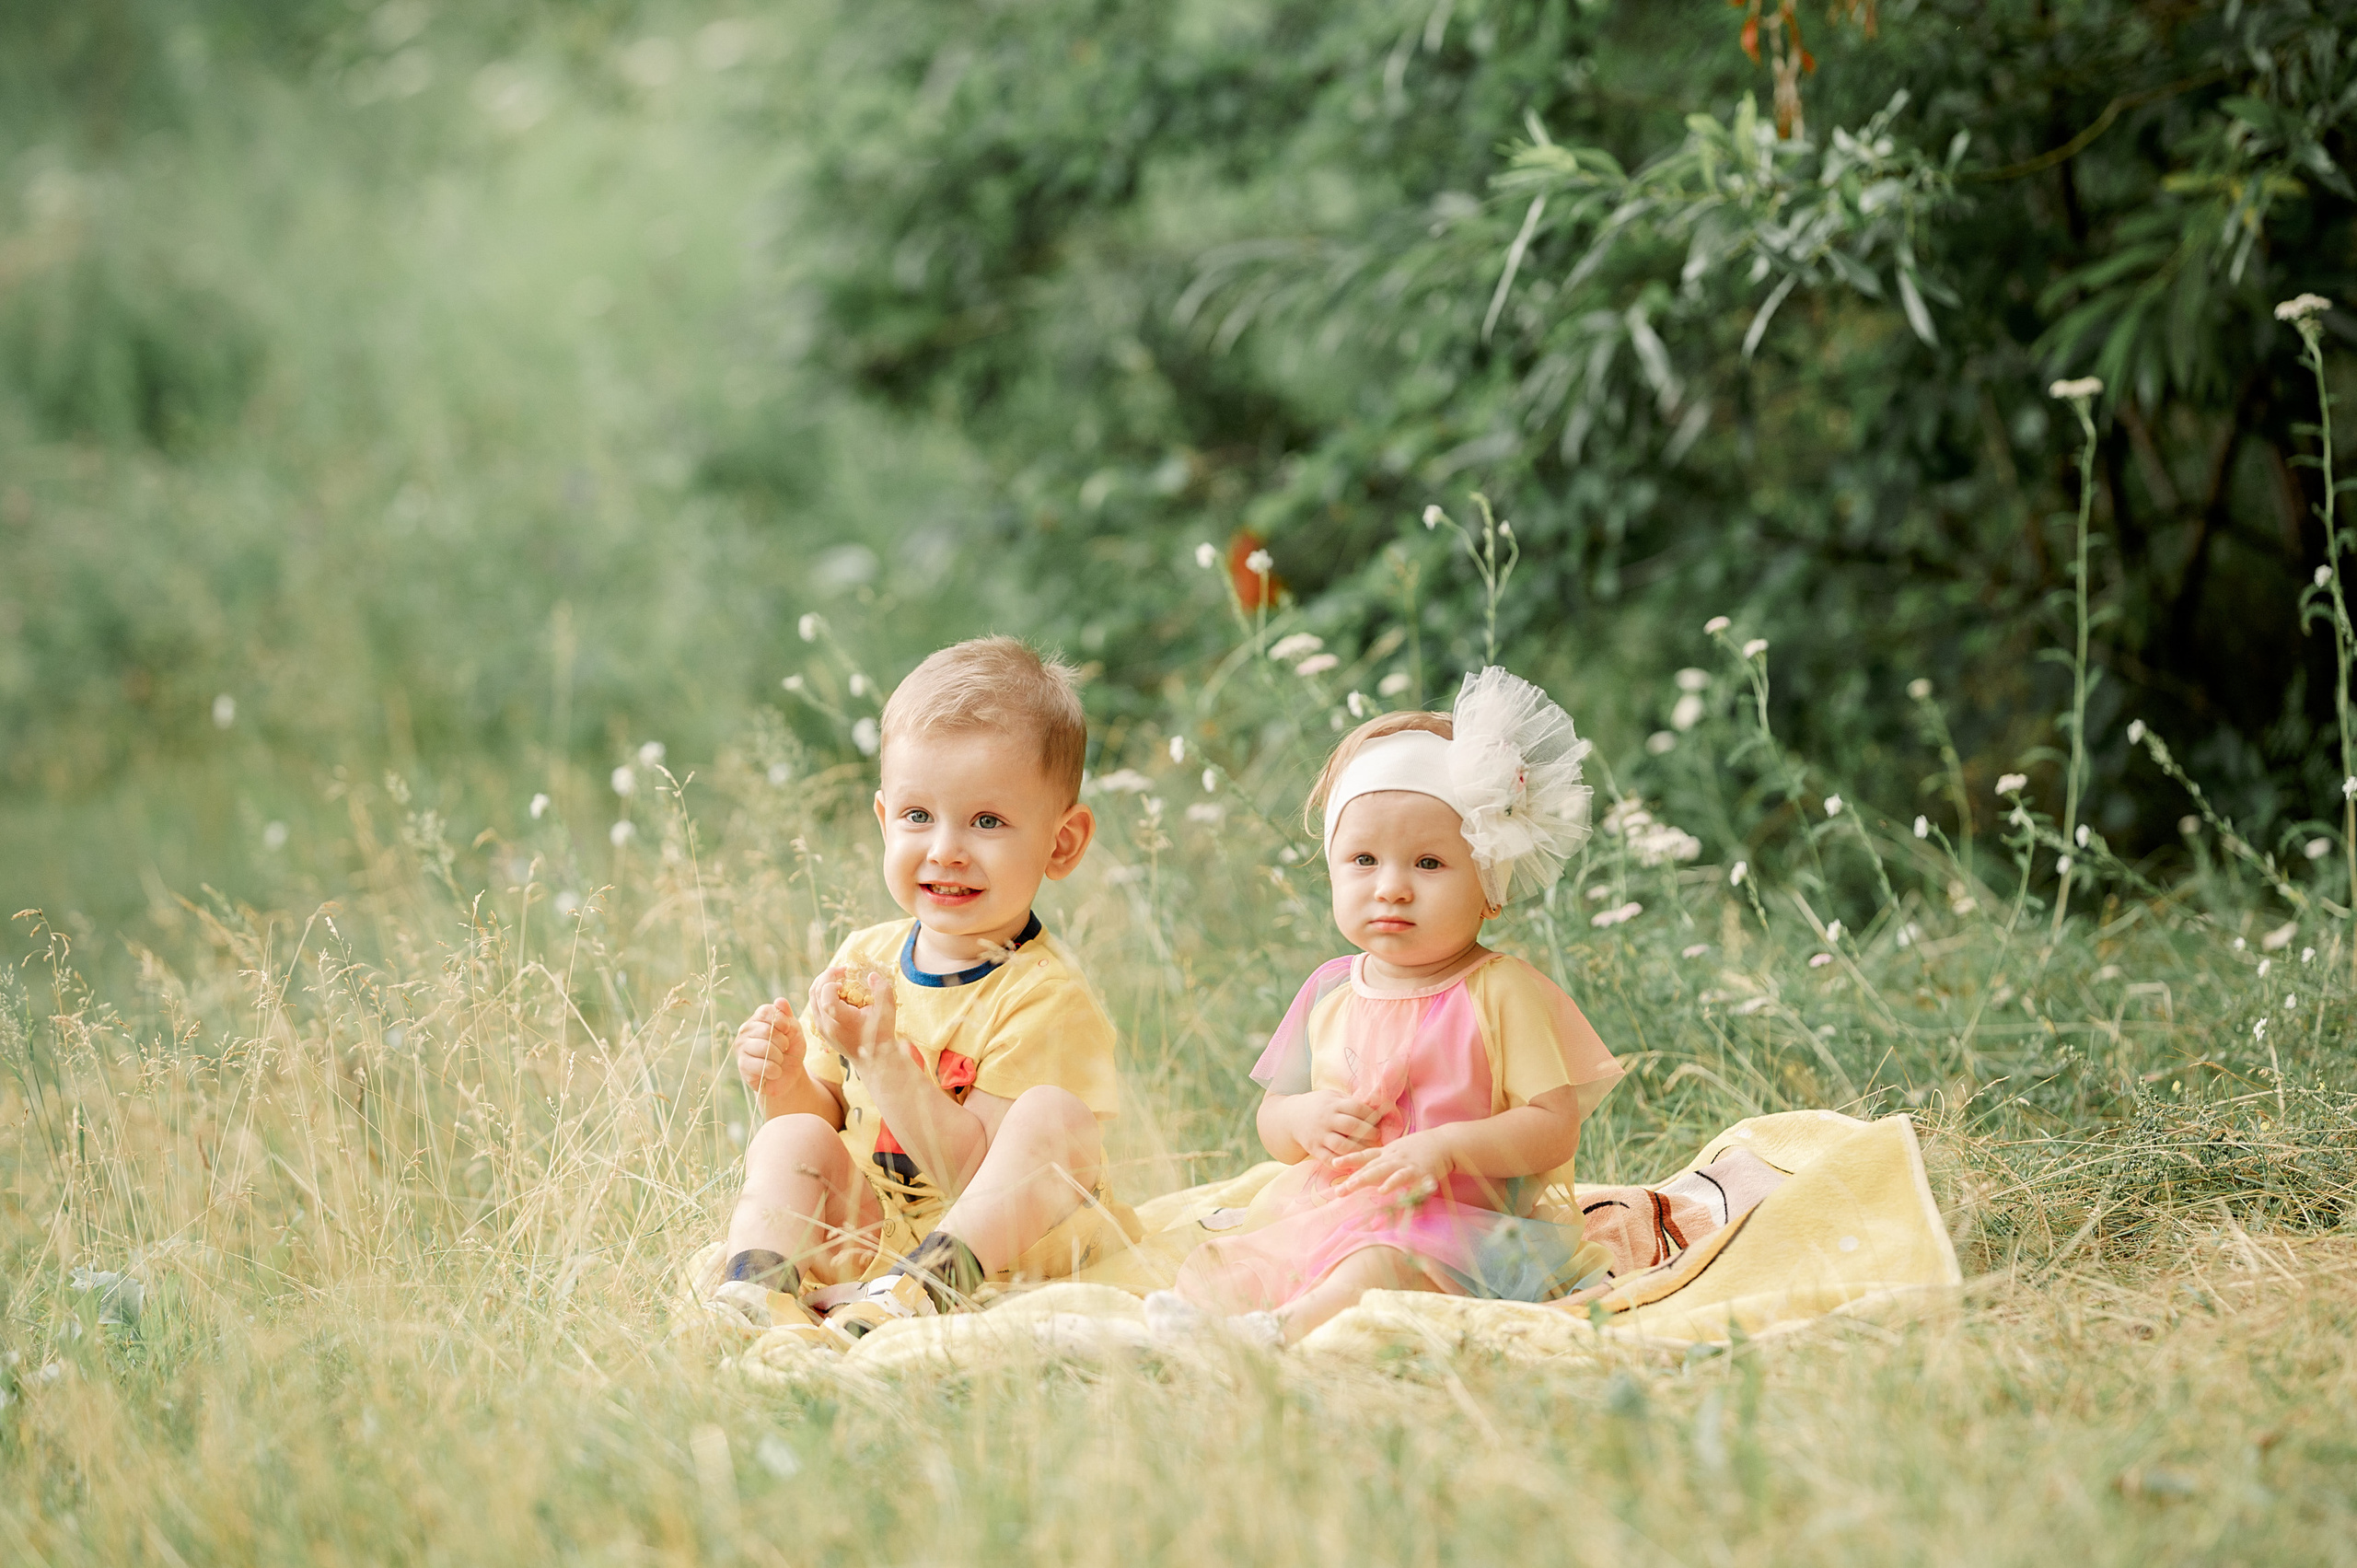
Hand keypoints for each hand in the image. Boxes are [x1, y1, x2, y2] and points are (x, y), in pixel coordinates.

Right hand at [733, 1000, 807, 1112]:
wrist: (788, 1076)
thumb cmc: (790, 1051)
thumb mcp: (794, 1031)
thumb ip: (787, 1016)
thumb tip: (780, 1001)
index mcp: (757, 1019)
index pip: (766, 1011)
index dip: (782, 1021)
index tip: (788, 1031)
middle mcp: (745, 1031)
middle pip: (766, 1030)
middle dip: (783, 1042)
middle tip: (785, 1050)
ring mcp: (742, 1048)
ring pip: (764, 1048)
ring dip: (779, 1057)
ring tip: (780, 1060)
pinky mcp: (742, 1066)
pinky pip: (763, 1065)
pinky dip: (775, 1070)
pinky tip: (775, 1072)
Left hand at [808, 966, 898, 1064]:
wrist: (873, 1060)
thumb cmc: (881, 1036)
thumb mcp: (887, 1012)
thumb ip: (882, 991)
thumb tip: (872, 975)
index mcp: (842, 1021)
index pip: (826, 996)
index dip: (831, 981)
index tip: (846, 977)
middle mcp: (827, 1025)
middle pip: (815, 993)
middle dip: (826, 976)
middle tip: (841, 970)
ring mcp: (822, 1028)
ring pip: (812, 998)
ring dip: (823, 983)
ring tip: (838, 978)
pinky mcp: (821, 1029)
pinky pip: (815, 1006)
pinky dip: (822, 994)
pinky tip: (838, 992)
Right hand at [1288, 1091, 1382, 1159]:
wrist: (1290, 1117)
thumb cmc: (1319, 1106)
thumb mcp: (1332, 1097)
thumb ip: (1351, 1102)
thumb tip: (1378, 1106)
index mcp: (1333, 1105)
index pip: (1356, 1108)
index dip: (1371, 1114)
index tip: (1379, 1119)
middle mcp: (1326, 1120)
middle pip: (1351, 1127)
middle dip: (1369, 1132)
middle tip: (1377, 1136)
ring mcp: (1319, 1136)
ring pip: (1342, 1146)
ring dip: (1359, 1150)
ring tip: (1368, 1151)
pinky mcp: (1313, 1150)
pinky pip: (1329, 1160)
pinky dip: (1342, 1164)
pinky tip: (1353, 1164)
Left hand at [1329, 1130, 1454, 1203]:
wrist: (1444, 1142)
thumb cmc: (1421, 1149)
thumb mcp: (1399, 1151)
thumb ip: (1385, 1162)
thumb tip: (1371, 1175)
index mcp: (1386, 1153)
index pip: (1364, 1155)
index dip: (1349, 1159)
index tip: (1333, 1163)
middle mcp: (1391, 1157)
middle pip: (1368, 1168)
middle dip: (1352, 1179)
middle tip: (1337, 1191)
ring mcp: (1403, 1163)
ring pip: (1380, 1171)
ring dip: (1364, 1179)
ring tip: (1350, 1187)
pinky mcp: (1417, 1171)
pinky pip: (1402, 1177)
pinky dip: (1392, 1183)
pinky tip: (1383, 1190)